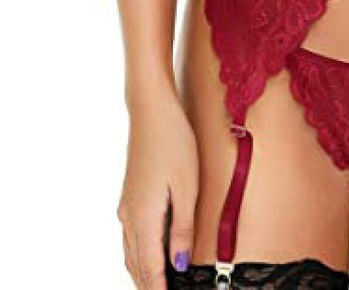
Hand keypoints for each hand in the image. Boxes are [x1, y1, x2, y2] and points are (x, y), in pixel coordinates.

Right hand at [117, 89, 198, 288]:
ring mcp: (128, 206)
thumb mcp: (187, 185)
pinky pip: (133, 236)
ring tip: (161, 283)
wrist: (152, 110)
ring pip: (132, 252)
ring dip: (144, 272)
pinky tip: (154, 254)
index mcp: (144, 217)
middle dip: (150, 284)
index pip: (150, 269)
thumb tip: (181, 264)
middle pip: (137, 265)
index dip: (159, 289)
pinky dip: (141, 254)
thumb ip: (183, 228)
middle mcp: (130, 216)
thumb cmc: (173, 142)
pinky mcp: (131, 196)